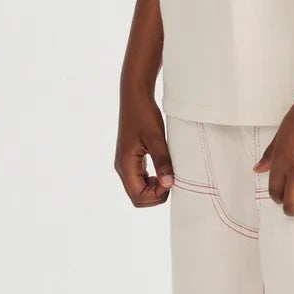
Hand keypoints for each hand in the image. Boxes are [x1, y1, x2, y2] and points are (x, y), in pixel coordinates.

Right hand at [116, 91, 174, 206]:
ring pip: (139, 190)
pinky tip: (163, 169)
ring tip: (167, 173)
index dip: (156, 195)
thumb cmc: (144, 115)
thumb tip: (168, 184)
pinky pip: (140, 179)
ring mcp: (126, 164)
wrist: (135, 96)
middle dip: (155, 194)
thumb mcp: (156, 138)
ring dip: (155, 188)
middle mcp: (122, 168)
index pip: (138, 197)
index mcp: (125, 165)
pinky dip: (152, 180)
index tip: (170, 181)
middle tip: (170, 178)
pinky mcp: (132, 159)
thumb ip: (162, 162)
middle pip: (137, 197)